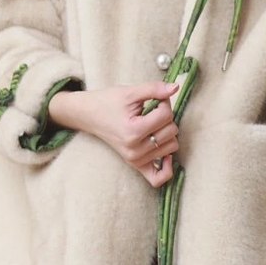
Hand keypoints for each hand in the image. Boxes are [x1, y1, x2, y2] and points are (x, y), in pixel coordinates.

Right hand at [48, 81, 179, 187]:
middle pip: (172, 131)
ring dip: (166, 133)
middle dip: (165, 117)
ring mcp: (135, 160)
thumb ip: (154, 89)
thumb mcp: (131, 92)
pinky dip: (167, 166)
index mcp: (133, 131)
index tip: (152, 100)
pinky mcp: (135, 165)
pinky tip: (164, 152)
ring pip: (172, 146)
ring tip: (151, 125)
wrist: (89, 115)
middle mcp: (135, 150)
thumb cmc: (108, 102)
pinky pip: (160, 177)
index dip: (163, 102)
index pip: (166, 115)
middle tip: (150, 112)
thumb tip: (176, 87)